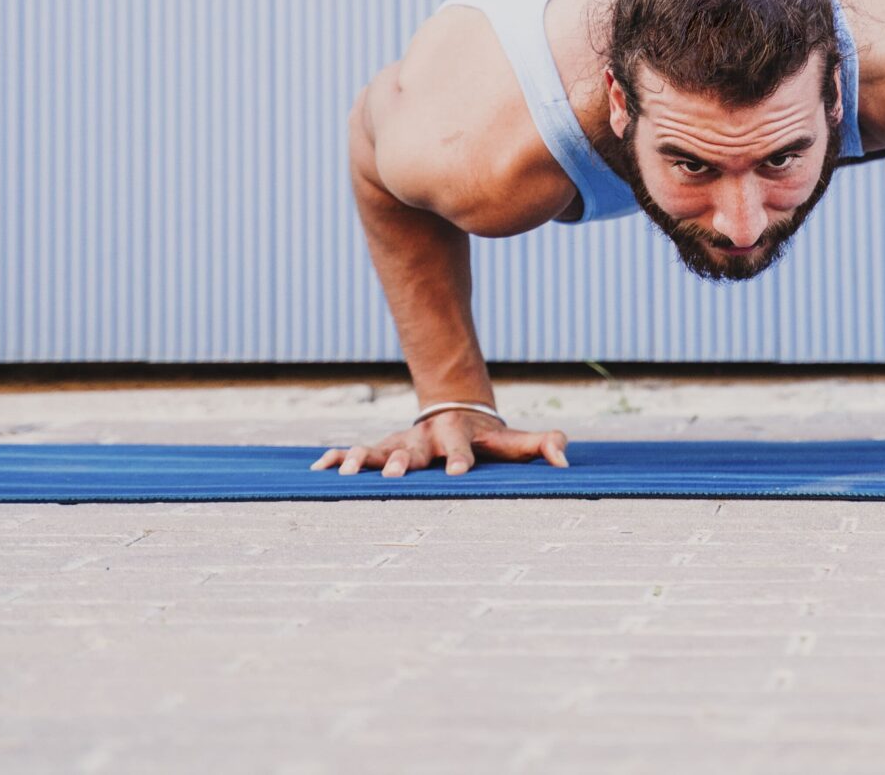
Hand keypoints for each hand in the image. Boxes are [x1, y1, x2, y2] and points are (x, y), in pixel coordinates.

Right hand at [310, 409, 569, 476]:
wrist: (458, 410)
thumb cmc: (489, 437)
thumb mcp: (515, 441)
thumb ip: (542, 445)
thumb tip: (565, 461)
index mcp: (459, 439)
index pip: (463, 450)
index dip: (461, 460)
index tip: (458, 473)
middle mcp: (426, 440)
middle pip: (414, 450)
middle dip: (401, 462)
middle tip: (391, 474)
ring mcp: (401, 443)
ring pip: (378, 449)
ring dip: (361, 460)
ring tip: (342, 473)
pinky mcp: (382, 449)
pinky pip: (356, 451)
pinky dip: (338, 457)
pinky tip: (319, 468)